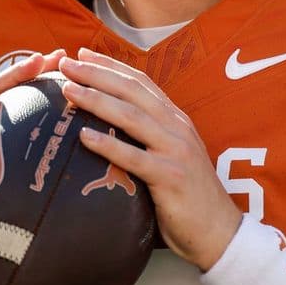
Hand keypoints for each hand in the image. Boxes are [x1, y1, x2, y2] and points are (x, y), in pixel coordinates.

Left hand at [57, 48, 242, 271]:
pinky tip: (84, 136)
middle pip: (133, 92)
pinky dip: (108, 145)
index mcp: (177, 120)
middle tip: (66, 64)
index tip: (83, 54)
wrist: (219, 230)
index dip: (112, 66)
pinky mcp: (171, 177)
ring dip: (97, 100)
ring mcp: (176, 150)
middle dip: (97, 74)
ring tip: (69, 90)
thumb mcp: (172, 156)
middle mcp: (177, 127)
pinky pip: (134, 158)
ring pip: (132, 117)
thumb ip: (150, 139)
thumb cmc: (189, 196)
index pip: (141, 83)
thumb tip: (111, 129)